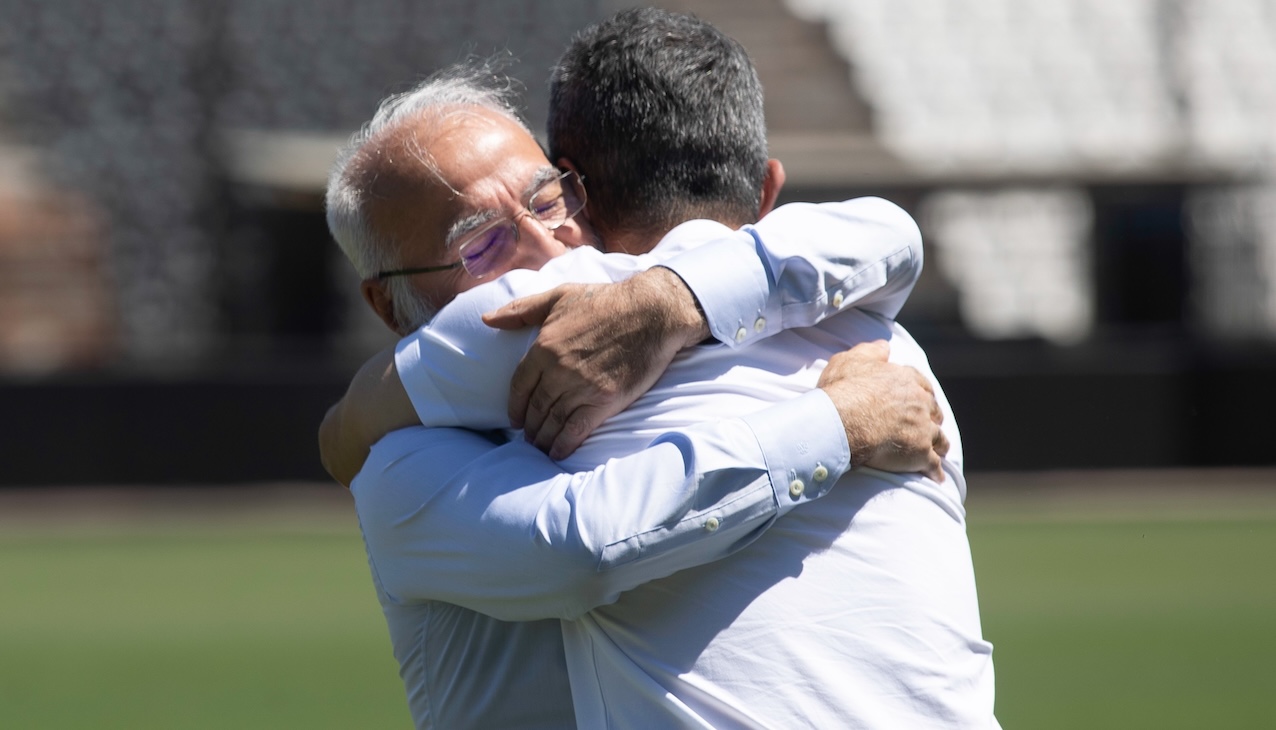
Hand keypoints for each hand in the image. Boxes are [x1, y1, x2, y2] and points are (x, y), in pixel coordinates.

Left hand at [482, 267, 709, 458]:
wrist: (651, 312)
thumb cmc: (604, 300)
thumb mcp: (558, 296)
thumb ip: (521, 310)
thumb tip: (487, 320)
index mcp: (543, 347)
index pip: (520, 386)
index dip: (514, 406)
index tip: (514, 419)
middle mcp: (559, 371)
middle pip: (535, 407)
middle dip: (529, 426)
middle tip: (528, 437)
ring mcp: (582, 387)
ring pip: (553, 421)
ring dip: (544, 438)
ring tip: (541, 447)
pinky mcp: (605, 400)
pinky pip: (577, 429)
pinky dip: (565, 444)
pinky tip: (558, 452)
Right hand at [816, 340, 948, 481]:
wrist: (843, 421)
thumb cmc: (844, 390)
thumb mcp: (852, 360)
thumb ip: (871, 352)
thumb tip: (884, 346)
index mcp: (905, 379)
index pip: (921, 385)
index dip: (921, 393)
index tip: (920, 400)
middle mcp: (920, 402)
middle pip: (934, 411)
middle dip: (932, 418)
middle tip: (928, 425)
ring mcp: (923, 429)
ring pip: (939, 438)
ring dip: (939, 445)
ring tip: (938, 452)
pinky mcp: (920, 453)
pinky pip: (933, 465)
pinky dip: (936, 472)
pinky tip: (936, 477)